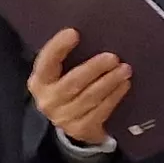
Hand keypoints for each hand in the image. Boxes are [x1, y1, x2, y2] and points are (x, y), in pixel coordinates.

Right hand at [29, 29, 133, 149]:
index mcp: (39, 82)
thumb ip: (67, 58)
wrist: (71, 123)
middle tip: (113, 58)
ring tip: (124, 70)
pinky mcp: (81, 129)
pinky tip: (124, 86)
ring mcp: (64, 118)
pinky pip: (100, 111)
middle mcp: (47, 101)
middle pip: (72, 83)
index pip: (46, 62)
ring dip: (109, 82)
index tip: (74, 33)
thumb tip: (92, 34)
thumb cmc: (67, 87)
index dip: (58, 47)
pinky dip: (114, 97)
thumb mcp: (59, 74)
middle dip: (94, 68)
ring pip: (90, 97)